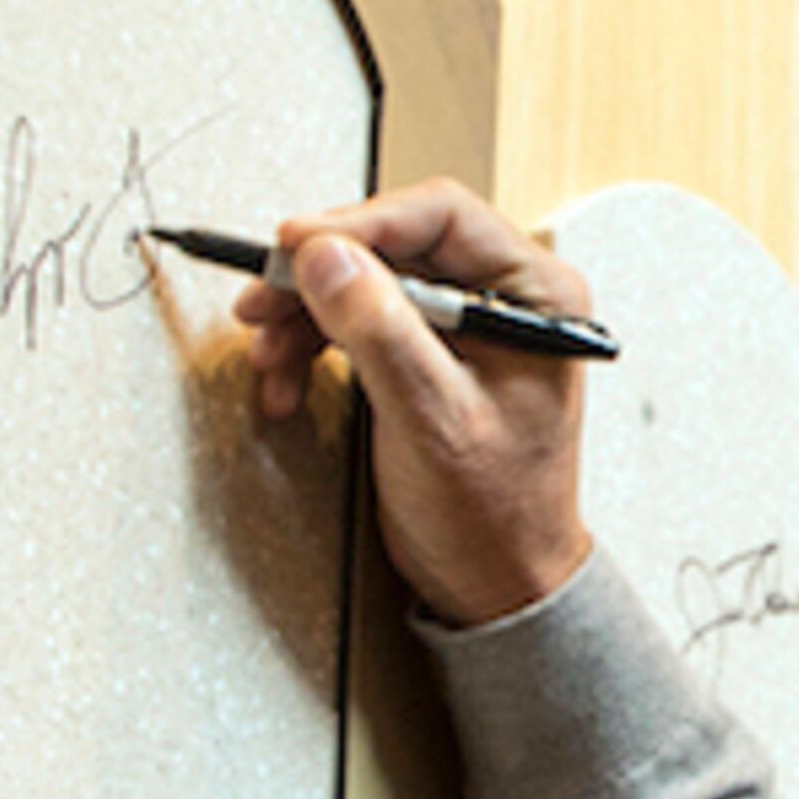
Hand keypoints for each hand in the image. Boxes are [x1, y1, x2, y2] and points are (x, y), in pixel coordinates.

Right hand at [236, 179, 596, 624]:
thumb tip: (327, 255)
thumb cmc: (494, 513)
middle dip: (318, 276)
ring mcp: (464, 326)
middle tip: (261, 303)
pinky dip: (314, 345)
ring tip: (267, 355)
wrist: (495, 583)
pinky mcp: (427, 355)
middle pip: (394, 246)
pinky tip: (286, 380)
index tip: (294, 246)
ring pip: (366, 283)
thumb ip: (382, 333)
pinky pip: (359, 323)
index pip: (440, 216)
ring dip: (305, 314)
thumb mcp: (433, 420)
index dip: (359, 224)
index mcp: (537, 295)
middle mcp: (504, 298)